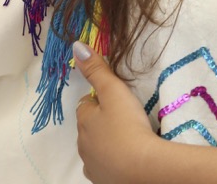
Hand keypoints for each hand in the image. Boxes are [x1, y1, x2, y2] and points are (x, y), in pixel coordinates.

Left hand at [73, 41, 163, 183]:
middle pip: (89, 126)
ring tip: (129, 137)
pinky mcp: (102, 178)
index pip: (86, 104)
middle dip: (102, 121)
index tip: (116, 100)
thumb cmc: (128, 126)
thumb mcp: (115, 91)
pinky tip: (127, 156)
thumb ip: (98, 70)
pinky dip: (112, 160)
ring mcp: (91, 163)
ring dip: (106, 141)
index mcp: (84, 119)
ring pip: (96, 146)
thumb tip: (75, 46)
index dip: (99, 100)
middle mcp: (82, 142)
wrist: (140, 168)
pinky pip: (104, 165)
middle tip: (125, 117)